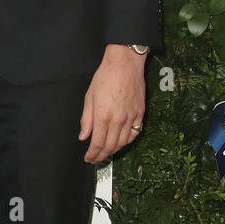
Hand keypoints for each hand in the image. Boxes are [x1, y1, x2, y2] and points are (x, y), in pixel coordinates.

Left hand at [79, 45, 145, 163]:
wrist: (125, 64)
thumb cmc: (105, 77)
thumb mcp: (89, 97)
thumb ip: (86, 119)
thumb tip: (84, 136)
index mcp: (103, 116)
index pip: (97, 144)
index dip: (92, 154)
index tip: (88, 158)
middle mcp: (118, 120)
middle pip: (110, 146)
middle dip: (101, 156)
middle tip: (95, 159)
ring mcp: (131, 117)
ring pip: (123, 143)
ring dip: (113, 150)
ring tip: (106, 152)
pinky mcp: (140, 113)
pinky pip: (134, 133)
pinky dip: (127, 141)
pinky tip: (120, 142)